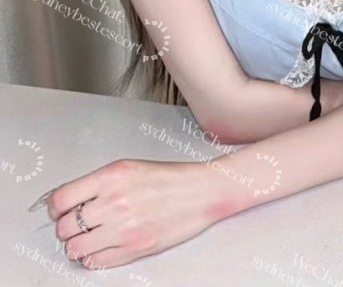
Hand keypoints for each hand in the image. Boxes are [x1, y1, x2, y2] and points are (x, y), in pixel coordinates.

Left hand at [41, 158, 221, 269]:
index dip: (55, 207)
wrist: (201, 192)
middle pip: (64, 227)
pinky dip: (93, 257)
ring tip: (89, 237)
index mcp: (111, 177)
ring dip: (77, 245)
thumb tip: (65, 200)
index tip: (58, 209)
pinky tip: (102, 246)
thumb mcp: (129, 168)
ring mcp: (123, 229)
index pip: (61, 199)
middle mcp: (114, 202)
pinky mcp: (133, 249)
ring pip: (75, 248)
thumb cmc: (169, 178)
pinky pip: (95, 262)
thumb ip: (97, 184)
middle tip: (77, 224)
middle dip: (66, 227)